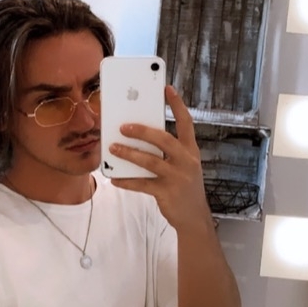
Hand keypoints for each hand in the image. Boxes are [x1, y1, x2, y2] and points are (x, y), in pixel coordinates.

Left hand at [110, 85, 209, 230]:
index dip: (177, 105)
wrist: (194, 217)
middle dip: (143, 131)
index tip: (167, 89)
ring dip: (129, 154)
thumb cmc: (184, 186)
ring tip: (113, 148)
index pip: (186, 123)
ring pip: (150, 162)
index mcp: (191, 151)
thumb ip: (167, 152)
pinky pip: (142, 184)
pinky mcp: (167, 193)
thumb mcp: (183, 165)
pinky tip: (114, 178)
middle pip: (164, 140)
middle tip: (124, 126)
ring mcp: (178, 178)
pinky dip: (127, 181)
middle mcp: (187, 161)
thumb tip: (139, 139)